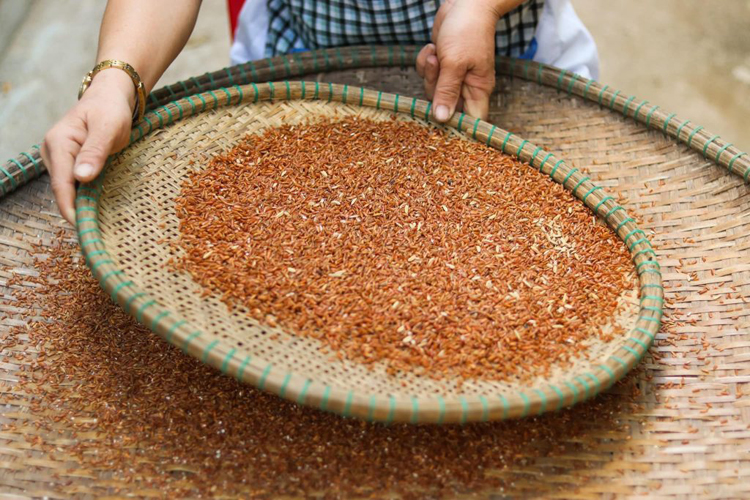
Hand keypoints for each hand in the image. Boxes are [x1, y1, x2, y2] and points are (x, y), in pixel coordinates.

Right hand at [41, 69, 134, 223]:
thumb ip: (95, 152)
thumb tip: (81, 177)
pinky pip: (73, 183)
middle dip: (76, 210)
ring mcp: (58, 157)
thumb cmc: (111, 110)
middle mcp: (53, 151)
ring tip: (97, 225)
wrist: (110, 96)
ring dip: (80, 204)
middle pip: (62, 189)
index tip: (81, 227)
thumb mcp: (108, 128)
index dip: (70, 207)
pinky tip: (96, 208)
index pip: (62, 183)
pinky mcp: (68, 162)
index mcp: (59, 143)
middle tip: (95, 232)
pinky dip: (83, 196)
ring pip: (67, 188)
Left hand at [416, 0, 510, 121]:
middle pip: (444, 107)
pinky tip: (432, 48)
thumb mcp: (454, 63)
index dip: (459, 127)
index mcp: (477, 90)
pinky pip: (426, 75)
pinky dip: (425, 62)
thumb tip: (443, 119)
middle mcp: (466, 87)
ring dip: (428, 72)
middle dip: (434, 89)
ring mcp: (453, 76)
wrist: (464, 2)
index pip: (472, 121)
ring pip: (432, 91)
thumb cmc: (467, 30)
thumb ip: (446, 92)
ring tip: (436, 53)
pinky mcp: (441, 66)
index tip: (443, 124)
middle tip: (438, 66)